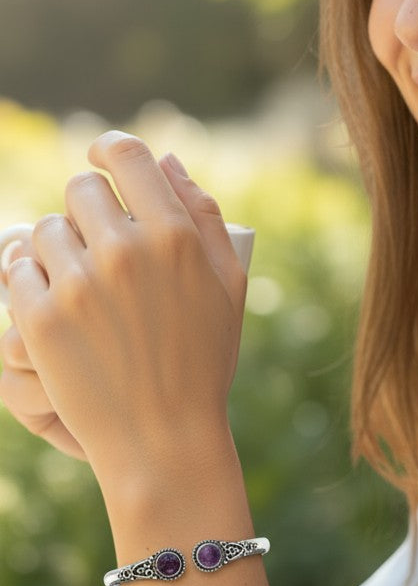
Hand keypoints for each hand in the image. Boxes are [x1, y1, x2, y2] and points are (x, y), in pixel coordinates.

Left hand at [3, 132, 247, 492]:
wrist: (164, 437)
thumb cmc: (203, 360)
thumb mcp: (229, 285)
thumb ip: (205, 215)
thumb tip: (167, 161)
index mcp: (176, 236)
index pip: (126, 155)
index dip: (109, 148)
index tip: (101, 159)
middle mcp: (125, 251)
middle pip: (81, 190)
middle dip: (88, 209)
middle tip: (99, 242)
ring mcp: (79, 285)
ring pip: (44, 230)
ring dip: (57, 247)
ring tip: (78, 283)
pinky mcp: (39, 320)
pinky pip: (17, 271)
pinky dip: (30, 282)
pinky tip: (56, 304)